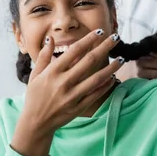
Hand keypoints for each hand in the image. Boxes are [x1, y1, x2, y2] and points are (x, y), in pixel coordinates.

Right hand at [11, 29, 123, 155]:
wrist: (35, 123)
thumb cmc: (34, 97)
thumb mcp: (35, 75)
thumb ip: (44, 56)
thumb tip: (52, 38)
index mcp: (53, 72)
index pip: (74, 51)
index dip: (88, 40)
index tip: (99, 32)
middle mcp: (64, 82)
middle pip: (89, 61)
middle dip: (104, 48)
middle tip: (115, 38)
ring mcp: (73, 96)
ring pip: (97, 78)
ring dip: (111, 67)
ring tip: (121, 58)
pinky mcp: (79, 107)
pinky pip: (96, 94)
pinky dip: (106, 85)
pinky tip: (113, 76)